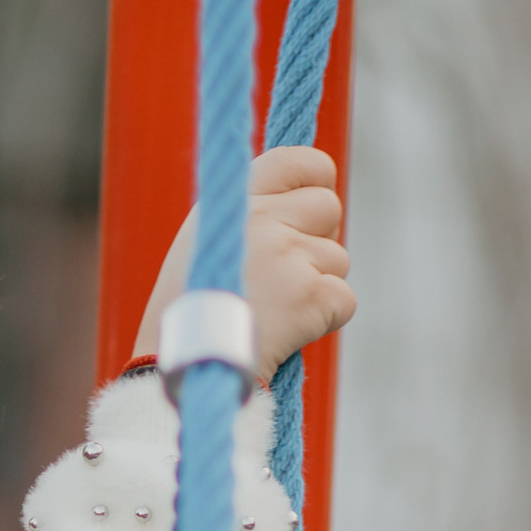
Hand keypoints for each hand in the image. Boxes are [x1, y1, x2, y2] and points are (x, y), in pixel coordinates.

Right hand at [131, 146, 354, 375]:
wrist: (185, 369)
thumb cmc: (190, 313)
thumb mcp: (208, 244)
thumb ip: (256, 215)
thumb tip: (311, 200)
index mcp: (234, 199)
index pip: (302, 161)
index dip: (317, 181)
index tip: (309, 206)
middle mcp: (262, 218)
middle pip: (329, 208)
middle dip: (317, 242)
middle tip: (282, 277)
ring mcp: (288, 255)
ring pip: (338, 259)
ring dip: (317, 287)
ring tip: (274, 311)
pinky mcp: (310, 296)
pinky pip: (345, 300)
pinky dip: (324, 320)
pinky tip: (288, 332)